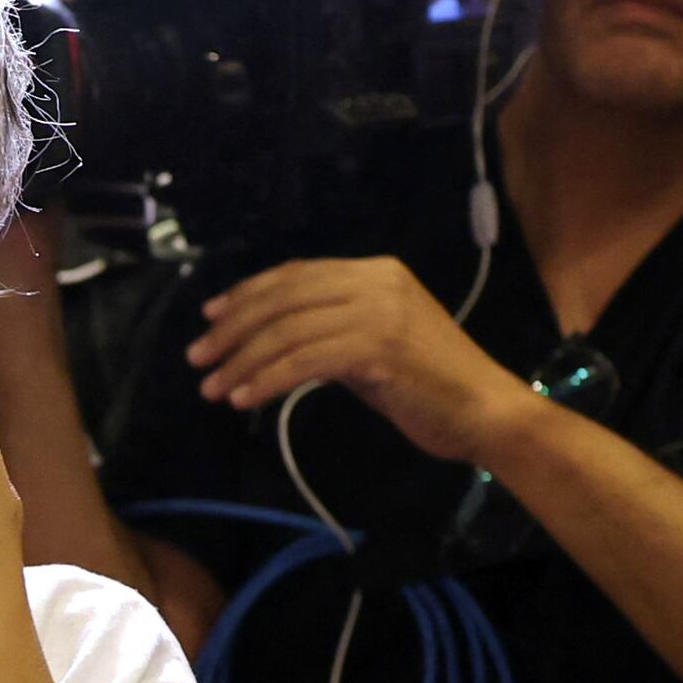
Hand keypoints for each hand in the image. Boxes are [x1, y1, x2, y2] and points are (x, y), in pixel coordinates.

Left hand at [187, 251, 523, 457]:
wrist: (484, 410)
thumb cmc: (430, 387)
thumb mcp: (374, 346)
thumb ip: (331, 332)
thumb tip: (275, 342)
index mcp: (375, 272)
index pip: (296, 274)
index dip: (247, 294)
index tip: (210, 317)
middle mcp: (375, 281)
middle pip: (284, 298)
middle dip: (233, 329)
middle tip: (199, 358)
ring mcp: (378, 312)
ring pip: (287, 330)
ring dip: (241, 361)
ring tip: (212, 387)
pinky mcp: (377, 347)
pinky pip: (304, 360)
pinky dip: (268, 379)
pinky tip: (245, 398)